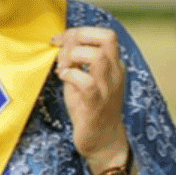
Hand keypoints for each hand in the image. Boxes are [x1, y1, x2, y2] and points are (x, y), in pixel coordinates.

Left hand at [50, 26, 130, 173]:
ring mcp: (107, 89)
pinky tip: (63, 79)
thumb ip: (75, 62)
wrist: (103, 143)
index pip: (107, 35)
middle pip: (107, 38)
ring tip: (62, 67)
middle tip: (60, 49)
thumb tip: (62, 43)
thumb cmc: (90, 110)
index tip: (61, 39)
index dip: (81, 31)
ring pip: (98, 57)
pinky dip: (71, 75)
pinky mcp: (96, 105)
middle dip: (79, 37)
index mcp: (114, 66)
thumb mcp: (83, 80)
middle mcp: (115, 74)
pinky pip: (86, 82)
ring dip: (74, 55)